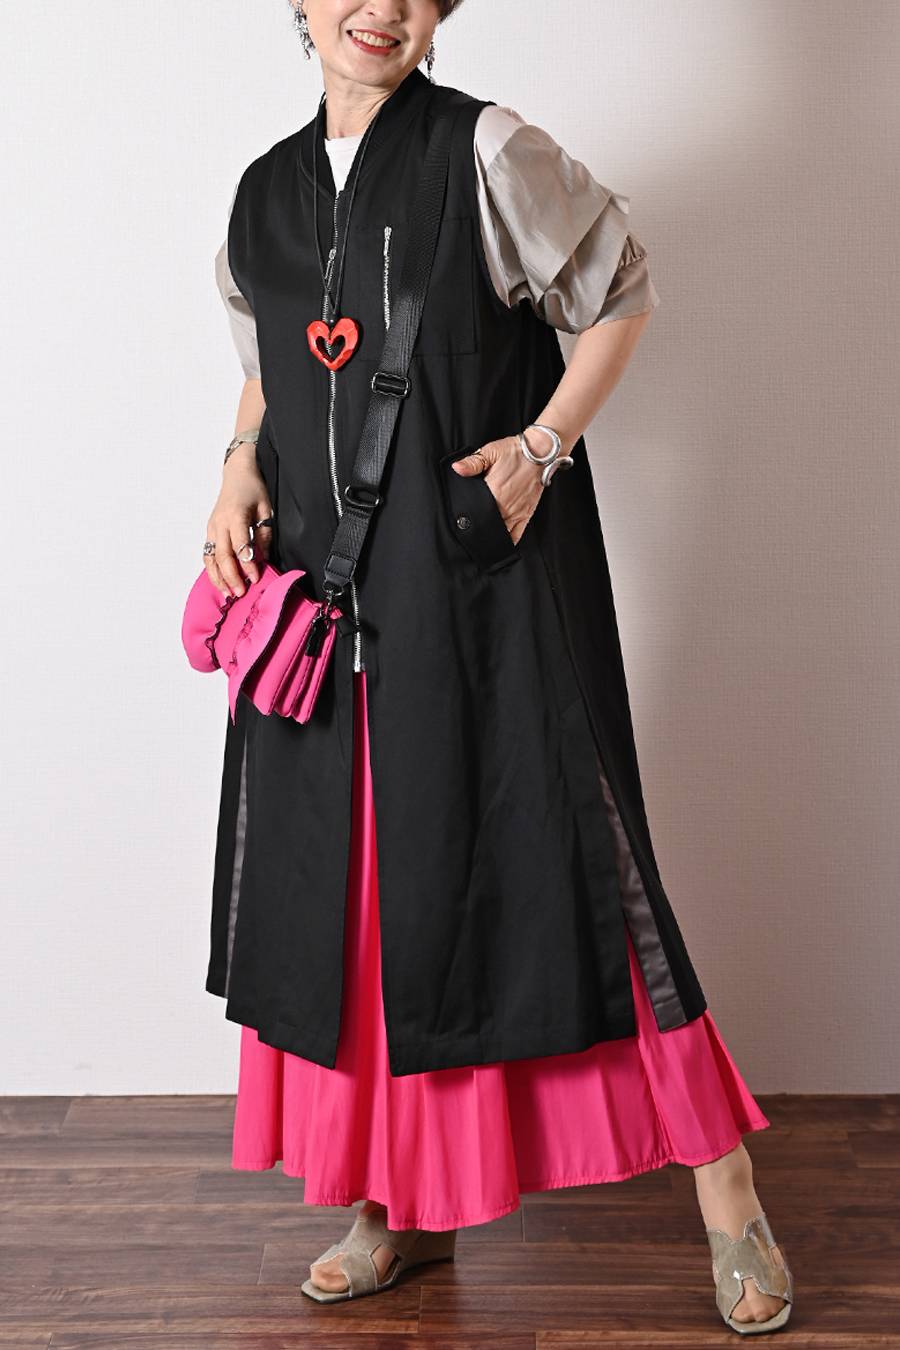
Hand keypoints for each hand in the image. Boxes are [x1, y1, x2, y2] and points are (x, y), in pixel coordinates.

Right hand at [204, 453, 273, 596]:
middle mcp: (220, 522)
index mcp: (235, 515)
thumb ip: (264, 534)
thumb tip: (263, 559)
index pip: (239, 544)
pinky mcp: (209, 531)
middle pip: (222, 555)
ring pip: (210, 557)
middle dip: (231, 576)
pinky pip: (207, 554)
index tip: (255, 578)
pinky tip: (220, 582)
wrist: (237, 474)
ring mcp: (212, 527)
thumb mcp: (266, 509)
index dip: (247, 563)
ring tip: (228, 593)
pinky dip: (212, 570)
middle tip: (242, 592)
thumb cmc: (253, 490)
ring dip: (218, 577)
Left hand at [451, 434, 544, 544]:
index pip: (476, 512)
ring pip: (500, 532)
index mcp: (493, 492)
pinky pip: (516, 534)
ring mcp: (516, 512)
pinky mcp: (526, 514)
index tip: (461, 521)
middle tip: (470, 531)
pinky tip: (500, 543)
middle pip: (487, 524)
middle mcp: (505, 507)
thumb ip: (472, 463)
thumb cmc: (515, 452)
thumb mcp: (491, 452)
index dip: (468, 517)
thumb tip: (456, 468)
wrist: (541, 453)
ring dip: (491, 536)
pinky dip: (508, 541)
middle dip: (478, 528)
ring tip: (482, 538)